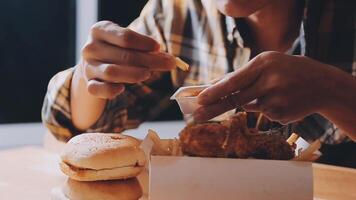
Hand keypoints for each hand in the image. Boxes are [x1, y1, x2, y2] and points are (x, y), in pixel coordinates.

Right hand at [78, 21, 175, 98]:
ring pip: (111, 72)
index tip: (159, 48)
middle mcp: (90, 48)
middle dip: (149, 60)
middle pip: (124, 55)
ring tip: (148, 74)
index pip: (125, 37)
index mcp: (99, 30)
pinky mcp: (88, 84)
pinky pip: (97, 89)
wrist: (92, 64)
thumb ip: (145, 49)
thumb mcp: (126, 43)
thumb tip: (168, 59)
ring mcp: (88, 67)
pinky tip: (121, 89)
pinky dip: (110, 90)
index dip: (145, 43)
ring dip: (134, 74)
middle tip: (168, 64)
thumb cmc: (115, 50)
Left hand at [195, 51, 336, 123]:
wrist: (321, 84)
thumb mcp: (266, 64)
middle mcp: (270, 82)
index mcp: (263, 64)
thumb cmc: (287, 70)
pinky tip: (283, 99)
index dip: (215, 91)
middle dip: (214, 108)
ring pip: (251, 107)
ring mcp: (277, 100)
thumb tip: (214, 85)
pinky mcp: (281, 115)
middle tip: (197, 116)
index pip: (234, 81)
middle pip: (235, 99)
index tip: (200, 99)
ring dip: (255, 101)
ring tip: (276, 91)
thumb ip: (242, 76)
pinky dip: (268, 108)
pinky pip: (264, 114)